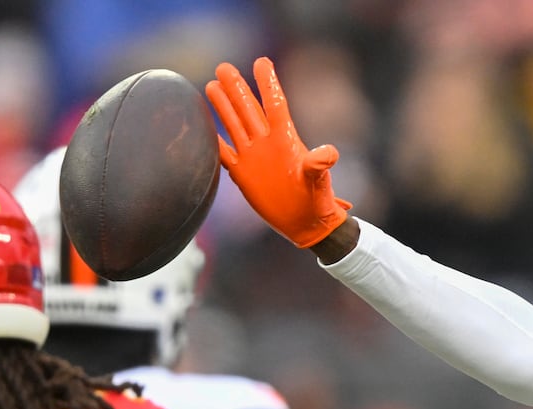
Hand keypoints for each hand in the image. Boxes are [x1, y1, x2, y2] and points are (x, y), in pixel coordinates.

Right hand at [206, 57, 351, 247]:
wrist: (306, 223)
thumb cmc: (316, 200)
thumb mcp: (318, 181)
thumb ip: (318, 165)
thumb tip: (329, 154)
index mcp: (284, 140)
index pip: (274, 105)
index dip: (268, 84)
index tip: (262, 61)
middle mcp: (266, 143)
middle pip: (248, 109)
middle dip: (236, 88)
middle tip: (224, 66)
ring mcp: (253, 157)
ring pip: (234, 125)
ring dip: (223, 106)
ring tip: (212, 84)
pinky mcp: (243, 174)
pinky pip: (225, 153)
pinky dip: (214, 141)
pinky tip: (203, 127)